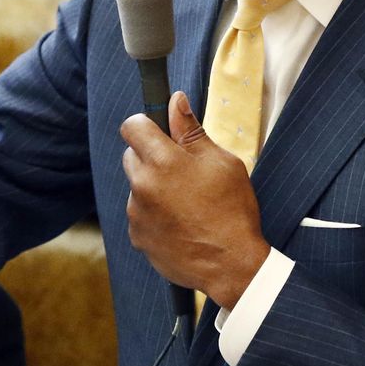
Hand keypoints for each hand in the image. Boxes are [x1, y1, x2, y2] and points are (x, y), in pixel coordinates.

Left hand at [121, 91, 269, 309]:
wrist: (231, 265)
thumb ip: (191, 130)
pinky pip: (140, 214)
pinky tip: (180, 222)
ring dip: (153, 187)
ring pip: (137, 186)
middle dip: (151, 156)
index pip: (133, 126)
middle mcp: (142, 185)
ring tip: (186, 202)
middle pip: (132, 155)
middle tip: (182, 169)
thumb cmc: (232, 210)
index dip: (147, 124)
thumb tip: (175, 101)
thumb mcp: (221, 162)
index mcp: (163, 161)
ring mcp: (136, 213)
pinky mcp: (137, 237)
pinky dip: (154, 214)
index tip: (160, 131)